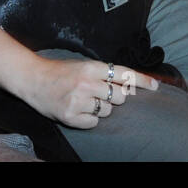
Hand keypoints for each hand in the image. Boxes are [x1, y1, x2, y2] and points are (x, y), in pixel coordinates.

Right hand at [22, 56, 157, 129]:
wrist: (32, 79)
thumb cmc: (59, 72)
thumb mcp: (82, 65)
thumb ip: (103, 73)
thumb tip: (127, 84)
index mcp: (91, 67)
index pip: (123, 74)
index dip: (142, 81)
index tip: (155, 86)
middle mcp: (87, 83)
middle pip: (120, 96)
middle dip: (115, 97)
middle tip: (100, 93)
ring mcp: (79, 100)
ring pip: (107, 111)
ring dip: (101, 108)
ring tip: (84, 100)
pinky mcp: (71, 116)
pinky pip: (94, 122)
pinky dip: (89, 118)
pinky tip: (78, 109)